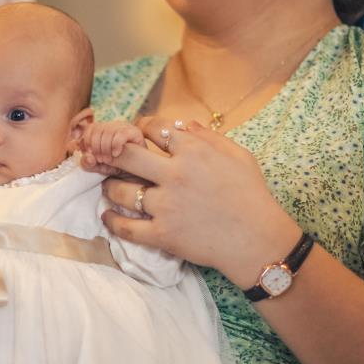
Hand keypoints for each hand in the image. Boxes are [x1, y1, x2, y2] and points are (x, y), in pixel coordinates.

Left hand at [77, 121, 147, 176]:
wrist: (138, 174)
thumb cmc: (118, 168)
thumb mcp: (100, 167)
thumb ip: (89, 163)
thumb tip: (87, 157)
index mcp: (103, 130)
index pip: (90, 128)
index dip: (87, 141)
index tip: (90, 154)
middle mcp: (113, 126)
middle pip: (97, 129)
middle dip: (96, 147)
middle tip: (101, 160)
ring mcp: (124, 127)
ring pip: (107, 132)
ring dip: (105, 148)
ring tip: (109, 160)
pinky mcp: (135, 132)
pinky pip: (120, 134)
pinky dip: (115, 145)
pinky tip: (116, 154)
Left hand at [99, 116, 299, 285]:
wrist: (257, 240)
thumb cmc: (252, 195)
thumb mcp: (238, 155)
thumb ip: (209, 136)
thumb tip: (184, 124)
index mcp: (193, 151)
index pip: (153, 129)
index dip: (141, 129)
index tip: (138, 135)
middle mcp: (174, 175)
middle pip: (126, 155)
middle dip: (112, 151)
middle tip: (106, 155)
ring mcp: (165, 206)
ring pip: (120, 190)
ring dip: (110, 186)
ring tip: (109, 186)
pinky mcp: (162, 234)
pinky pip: (126, 227)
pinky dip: (112, 221)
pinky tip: (107, 216)